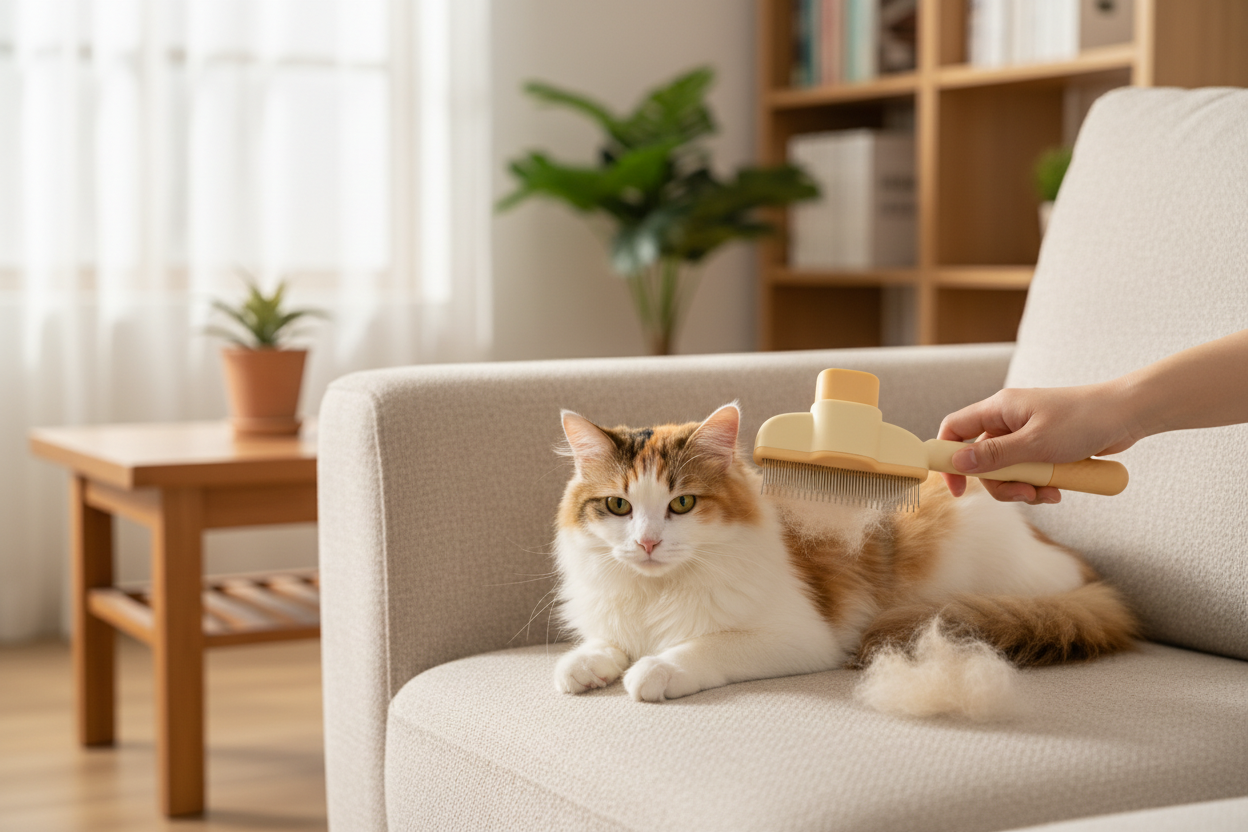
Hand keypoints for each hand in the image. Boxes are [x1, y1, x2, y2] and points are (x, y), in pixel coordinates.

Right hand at [937, 381, 1138, 503]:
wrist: (1128, 414)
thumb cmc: (1083, 420)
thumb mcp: (1035, 443)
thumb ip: (995, 455)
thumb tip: (958, 462)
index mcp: (999, 409)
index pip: (955, 428)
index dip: (948, 456)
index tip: (956, 486)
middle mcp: (1008, 420)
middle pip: (983, 459)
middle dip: (1001, 484)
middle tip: (1024, 495)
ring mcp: (1027, 434)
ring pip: (1008, 470)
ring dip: (1025, 488)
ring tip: (1050, 493)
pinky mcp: (1045, 447)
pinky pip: (1030, 472)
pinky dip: (1041, 484)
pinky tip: (1060, 489)